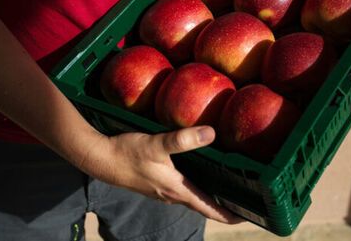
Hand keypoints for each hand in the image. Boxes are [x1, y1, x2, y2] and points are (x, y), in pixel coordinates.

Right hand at [82, 126, 242, 223]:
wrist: (100, 159)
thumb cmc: (128, 154)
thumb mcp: (156, 145)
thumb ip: (183, 140)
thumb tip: (211, 134)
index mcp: (177, 190)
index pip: (210, 209)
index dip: (230, 214)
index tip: (249, 216)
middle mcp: (172, 194)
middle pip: (204, 204)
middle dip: (224, 203)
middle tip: (246, 197)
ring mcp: (163, 190)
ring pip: (193, 195)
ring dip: (209, 193)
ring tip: (227, 184)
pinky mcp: (155, 182)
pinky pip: (181, 186)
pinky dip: (195, 183)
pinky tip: (198, 169)